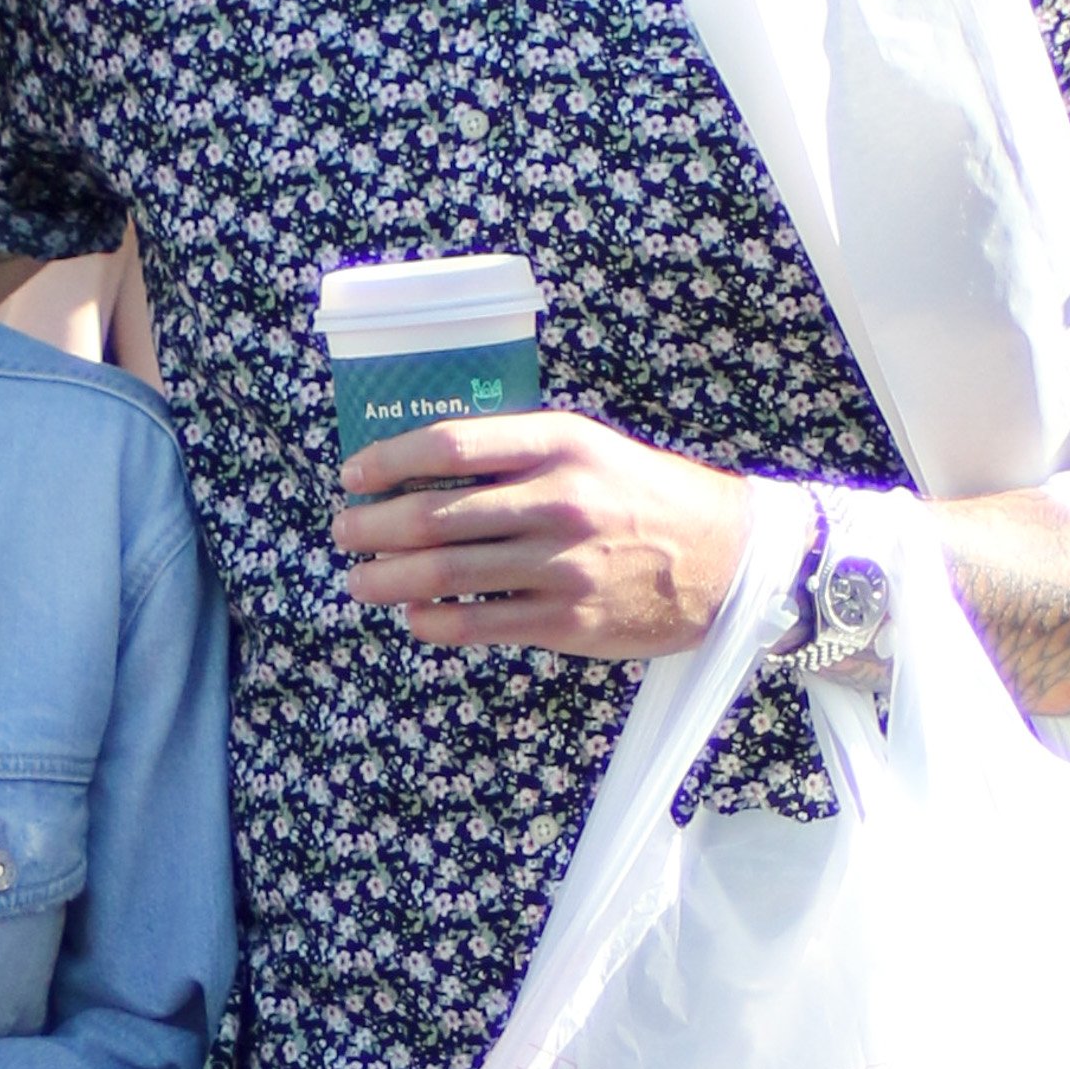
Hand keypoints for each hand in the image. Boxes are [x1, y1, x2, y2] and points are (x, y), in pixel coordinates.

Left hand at [333, 412, 752, 657]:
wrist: (725, 557)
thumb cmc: (640, 494)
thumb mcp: (586, 446)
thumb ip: (515, 453)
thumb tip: (423, 469)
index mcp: (558, 444)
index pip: (449, 445)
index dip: (388, 460)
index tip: (354, 474)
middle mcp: (558, 502)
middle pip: (434, 514)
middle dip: (372, 526)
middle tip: (344, 531)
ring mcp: (562, 566)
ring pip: (445, 574)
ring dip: (387, 579)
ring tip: (360, 580)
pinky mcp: (567, 621)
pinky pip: (477, 623)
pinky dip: (432, 621)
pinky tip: (414, 616)